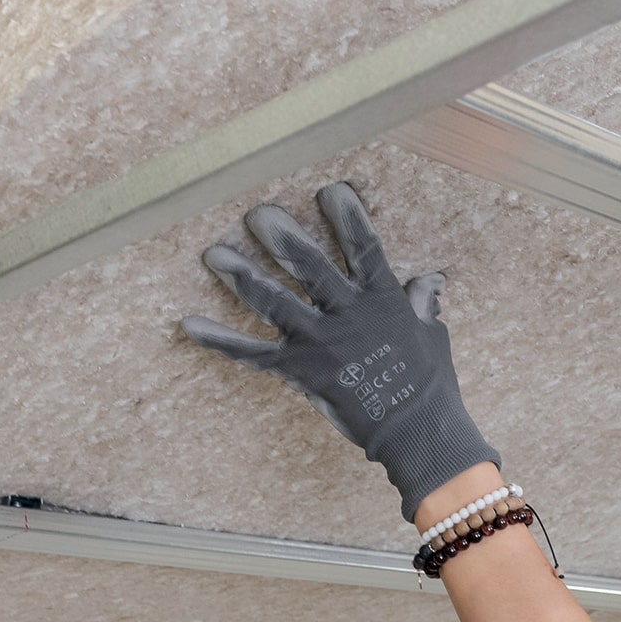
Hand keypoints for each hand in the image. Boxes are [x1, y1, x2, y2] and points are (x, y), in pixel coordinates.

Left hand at [181, 181, 499, 520]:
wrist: (415, 431)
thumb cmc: (430, 383)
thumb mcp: (431, 334)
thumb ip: (423, 302)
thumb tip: (430, 278)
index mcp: (381, 298)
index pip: (364, 247)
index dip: (347, 216)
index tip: (330, 190)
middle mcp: (345, 313)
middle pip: (308, 264)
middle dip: (281, 235)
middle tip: (258, 213)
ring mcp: (318, 341)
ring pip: (273, 301)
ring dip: (241, 275)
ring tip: (214, 253)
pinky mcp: (299, 371)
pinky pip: (252, 354)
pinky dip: (219, 340)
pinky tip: (188, 324)